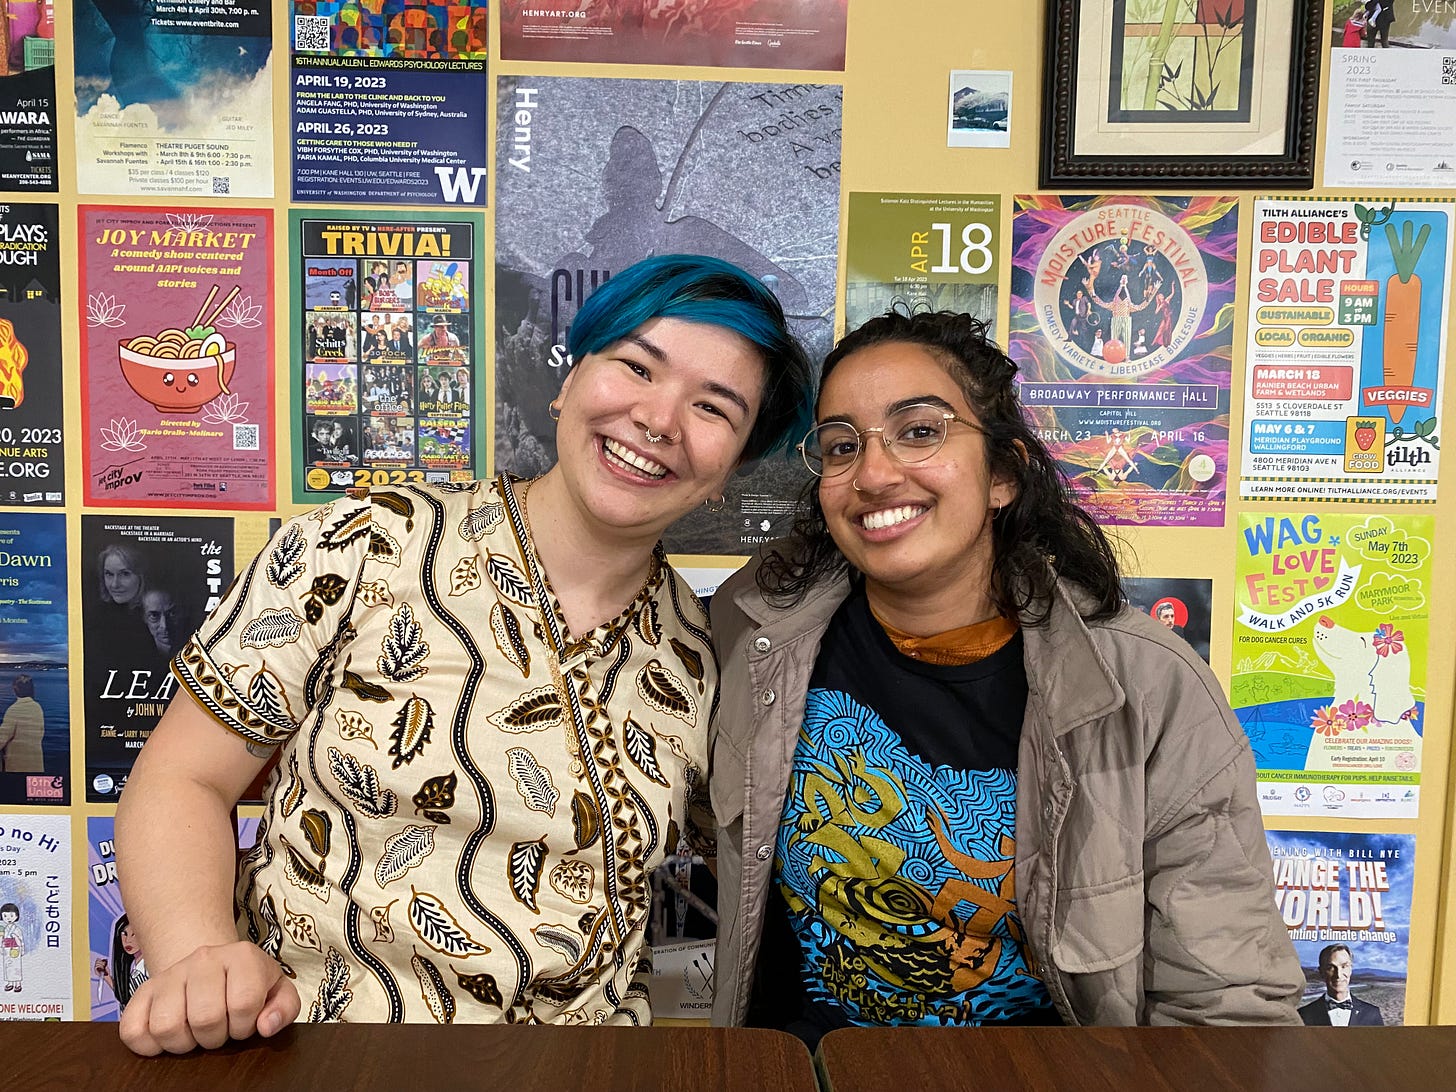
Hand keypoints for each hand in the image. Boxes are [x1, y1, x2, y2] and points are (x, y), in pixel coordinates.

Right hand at [119, 941, 299, 1055]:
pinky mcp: (141, 993)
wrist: (210, 963)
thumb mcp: (277, 990)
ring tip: (194, 1033)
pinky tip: (167, 1037)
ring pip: (166, 1026)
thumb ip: (285, 1008)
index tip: (243, 1022)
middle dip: (215, 1037)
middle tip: (218, 1030)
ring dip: (183, 1043)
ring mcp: (169, 974)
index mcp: (242, 956)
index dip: (244, 1025)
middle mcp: (203, 958)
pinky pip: (132, 1031)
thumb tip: (265, 1026)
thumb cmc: (247, 984)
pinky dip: (148, 1045)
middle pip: (205, 1018)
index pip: (243, 1003)